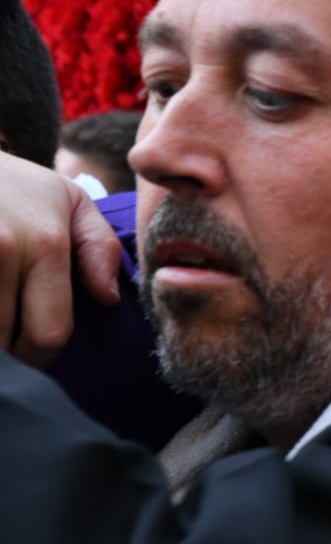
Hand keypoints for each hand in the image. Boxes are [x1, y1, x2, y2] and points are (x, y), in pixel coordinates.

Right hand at [0, 151, 122, 365]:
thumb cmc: (16, 186)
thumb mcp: (70, 201)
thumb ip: (100, 248)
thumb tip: (108, 299)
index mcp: (45, 244)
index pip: (49, 334)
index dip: (42, 357)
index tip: (32, 351)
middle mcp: (2, 251)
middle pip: (6, 342)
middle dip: (9, 352)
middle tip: (8, 340)